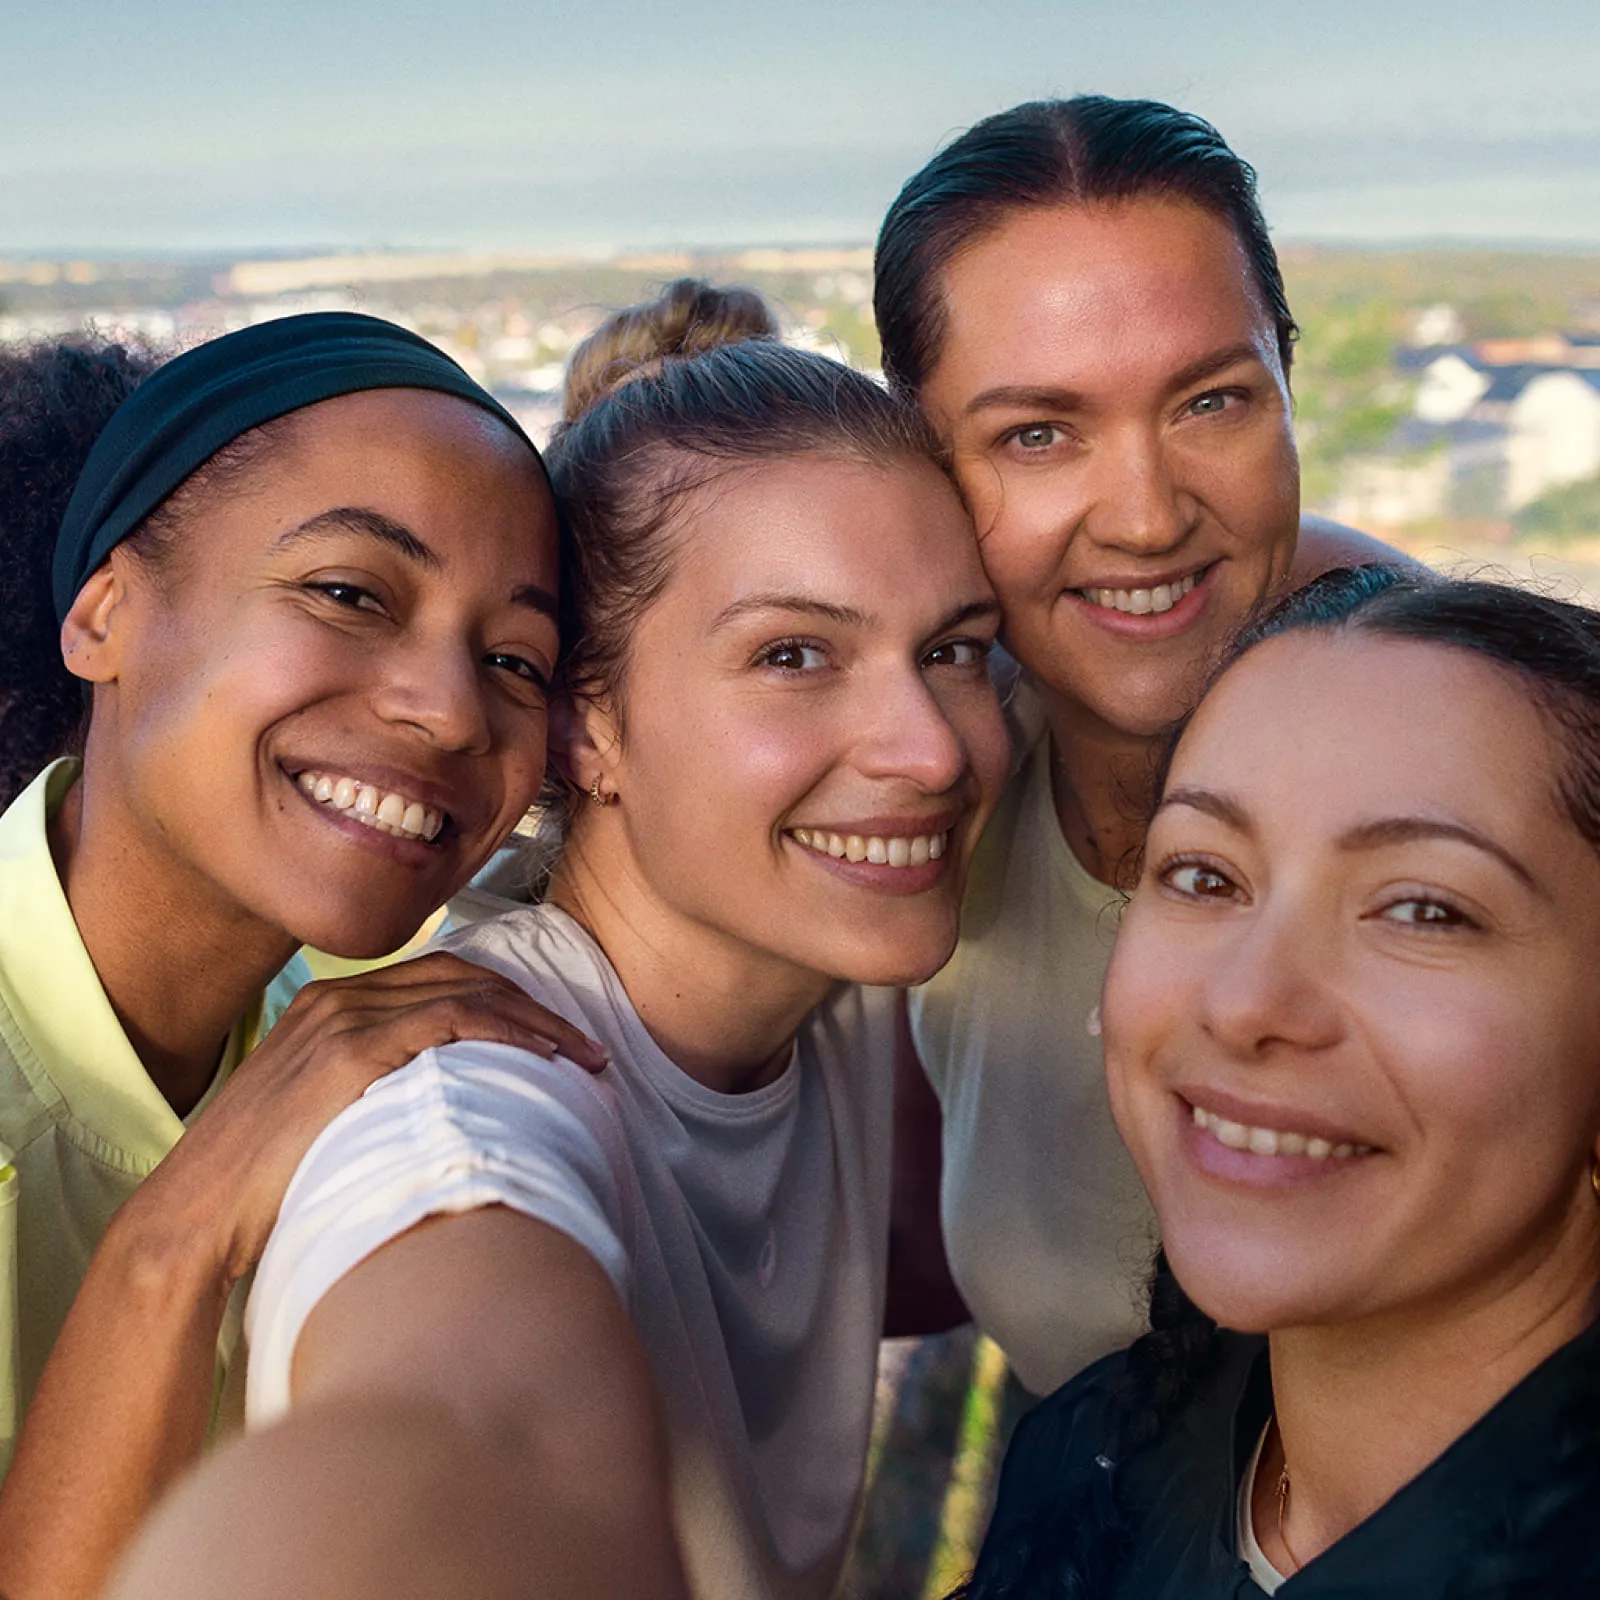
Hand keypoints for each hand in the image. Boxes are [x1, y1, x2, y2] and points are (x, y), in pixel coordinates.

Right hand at [127, 952, 607, 1283]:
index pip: (443, 978)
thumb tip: (448, 1107)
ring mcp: (343, 1018)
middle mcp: (339, 997)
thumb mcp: (327, 1115)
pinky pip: (452, 1019)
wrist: (196, 1214)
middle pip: (464, 975)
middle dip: (534, 1005)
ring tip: (585, 1057)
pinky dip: (508, 1030)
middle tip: (586, 1045)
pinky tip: (545, 1056)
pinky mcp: (350, 1050)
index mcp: (332, 1004)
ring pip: (468, 992)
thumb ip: (378, 1089)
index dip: (509, 1001)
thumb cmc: (263, 1184)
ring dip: (537, 1021)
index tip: (557, 1036)